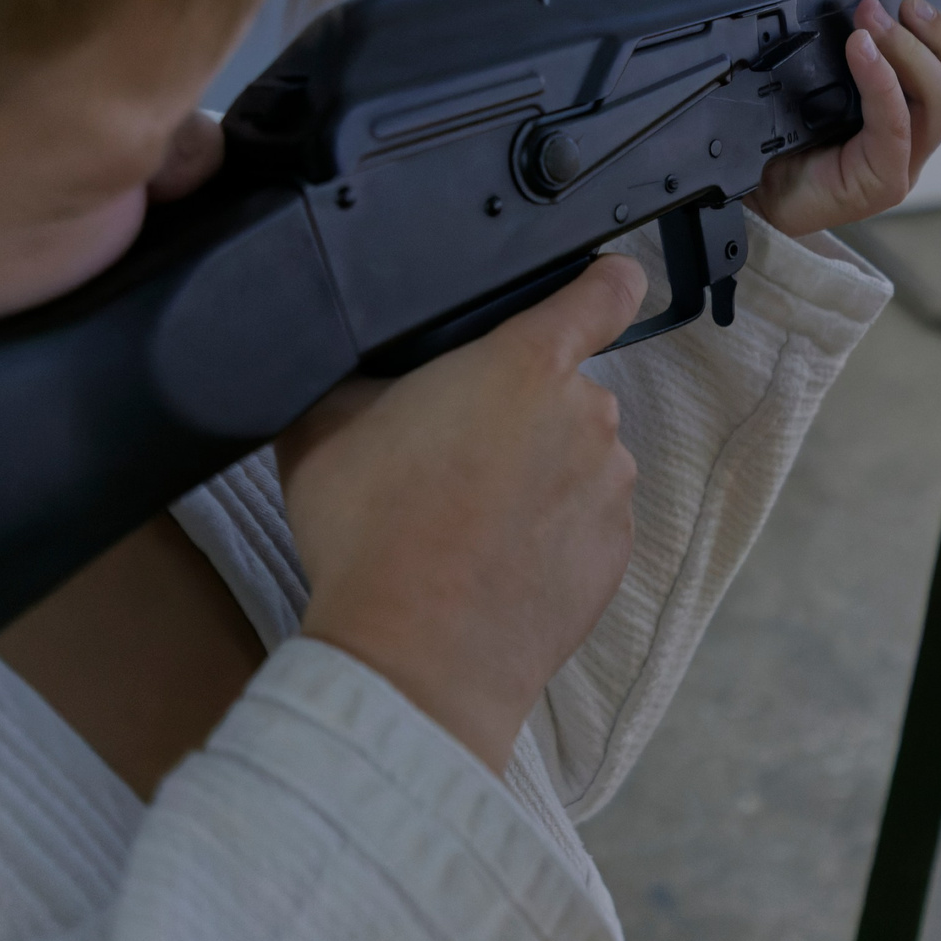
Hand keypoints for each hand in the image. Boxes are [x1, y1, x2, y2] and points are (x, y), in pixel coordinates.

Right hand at [277, 255, 648, 770]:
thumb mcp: (325, 425)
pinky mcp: (615, 555)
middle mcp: (587, 417)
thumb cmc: (372, 532)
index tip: (596, 287)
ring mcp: (610, 489)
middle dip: (516, 413)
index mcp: (527, 364)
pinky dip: (550, 537)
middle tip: (450, 458)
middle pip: (562, 392)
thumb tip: (357, 368)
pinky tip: (493, 564)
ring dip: (534, 479)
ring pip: (573, 461)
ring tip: (463, 524)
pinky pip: (584, 525)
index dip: (603, 283)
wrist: (416, 657)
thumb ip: (361, 375)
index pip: (604, 291)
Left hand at [749, 0, 940, 236]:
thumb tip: (872, 2)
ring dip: (911, 48)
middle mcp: (918, 143)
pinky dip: (882, 78)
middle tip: (907, 6)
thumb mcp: (830, 83)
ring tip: (873, 22)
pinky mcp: (880, 182)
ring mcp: (904, 166)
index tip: (924, 4)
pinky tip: (860, 49)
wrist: (753, 194)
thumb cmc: (787, 141)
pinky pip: (895, 124)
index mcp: (917, 118)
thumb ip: (862, 52)